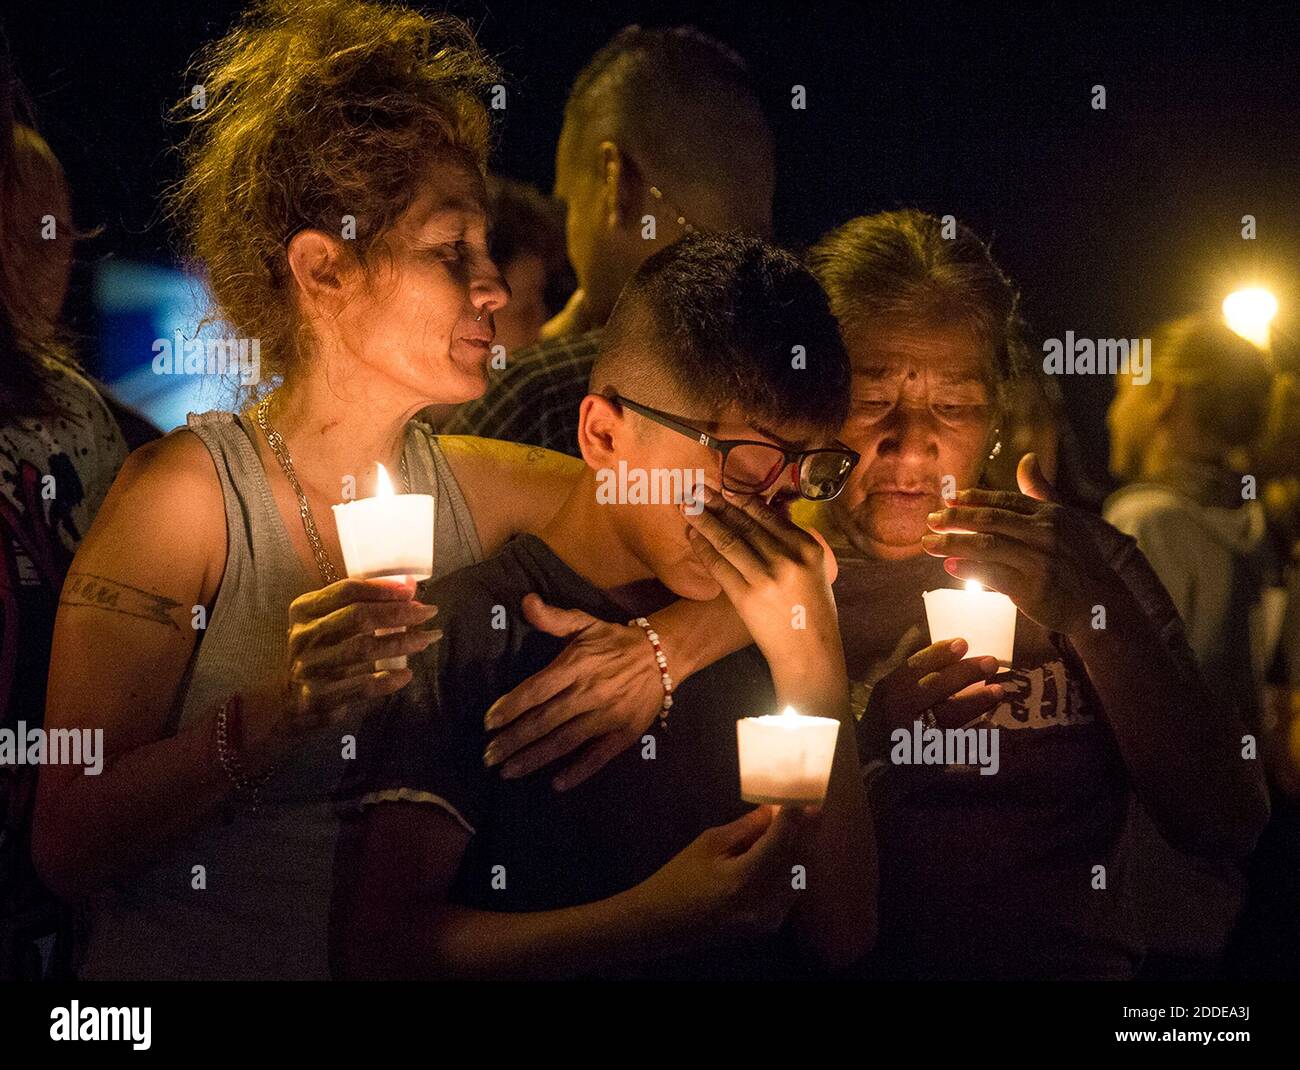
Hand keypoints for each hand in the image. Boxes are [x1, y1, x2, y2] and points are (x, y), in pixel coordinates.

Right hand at [244, 577, 439, 768]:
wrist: (287, 700)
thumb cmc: (318, 652)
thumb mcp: (326, 623)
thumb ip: (361, 605)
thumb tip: (408, 587)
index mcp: (303, 610)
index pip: (346, 591)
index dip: (381, 588)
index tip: (411, 590)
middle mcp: (304, 636)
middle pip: (358, 618)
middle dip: (398, 613)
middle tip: (428, 612)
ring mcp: (310, 667)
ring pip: (364, 650)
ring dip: (402, 643)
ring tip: (427, 639)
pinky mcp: (319, 696)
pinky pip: (361, 686)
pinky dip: (388, 680)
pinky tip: (407, 674)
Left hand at [482, 594, 662, 789]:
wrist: (663, 655)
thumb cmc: (616, 641)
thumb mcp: (585, 623)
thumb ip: (553, 618)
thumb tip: (525, 601)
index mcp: (576, 665)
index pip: (536, 689)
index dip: (510, 706)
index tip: (488, 723)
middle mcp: (588, 692)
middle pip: (544, 720)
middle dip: (513, 740)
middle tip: (488, 756)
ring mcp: (607, 715)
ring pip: (565, 741)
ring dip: (534, 758)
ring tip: (508, 772)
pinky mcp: (624, 733)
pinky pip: (598, 756)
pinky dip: (578, 771)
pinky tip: (557, 784)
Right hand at [637, 806, 814, 945]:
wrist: (661, 924)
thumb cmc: (678, 879)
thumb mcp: (708, 844)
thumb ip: (746, 827)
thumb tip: (774, 809)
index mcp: (743, 879)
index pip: (782, 840)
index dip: (796, 816)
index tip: (805, 795)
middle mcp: (762, 902)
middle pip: (798, 859)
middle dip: (807, 831)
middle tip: (813, 806)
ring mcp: (768, 919)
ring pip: (801, 877)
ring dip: (804, 849)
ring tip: (805, 825)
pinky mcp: (768, 926)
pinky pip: (791, 892)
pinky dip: (795, 869)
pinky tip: (791, 851)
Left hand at [681, 485, 837, 666]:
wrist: (810, 652)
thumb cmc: (813, 611)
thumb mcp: (816, 570)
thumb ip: (794, 545)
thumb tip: (766, 515)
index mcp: (807, 547)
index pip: (768, 516)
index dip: (742, 499)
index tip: (725, 488)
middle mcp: (788, 558)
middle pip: (745, 524)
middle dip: (718, 504)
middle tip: (697, 489)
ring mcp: (766, 577)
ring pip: (728, 540)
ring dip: (704, 520)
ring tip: (687, 505)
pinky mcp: (747, 596)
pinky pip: (719, 565)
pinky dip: (703, 548)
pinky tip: (692, 536)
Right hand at [863, 637, 1003, 752]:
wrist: (873, 762)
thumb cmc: (886, 719)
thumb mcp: (889, 693)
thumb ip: (914, 677)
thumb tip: (953, 654)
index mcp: (890, 691)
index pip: (916, 666)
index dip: (940, 653)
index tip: (963, 643)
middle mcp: (900, 711)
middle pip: (936, 686)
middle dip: (966, 672)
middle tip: (991, 662)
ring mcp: (914, 735)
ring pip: (950, 714)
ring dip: (977, 701)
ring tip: (998, 690)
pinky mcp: (928, 757)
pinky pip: (958, 742)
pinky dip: (975, 734)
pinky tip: (990, 725)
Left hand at [921, 453, 1124, 636]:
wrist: (1098, 601)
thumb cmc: (1076, 559)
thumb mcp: (1064, 520)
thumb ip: (1040, 491)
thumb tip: (1027, 458)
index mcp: (1050, 514)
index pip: (1004, 501)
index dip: (973, 499)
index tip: (948, 500)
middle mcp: (1045, 533)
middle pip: (990, 520)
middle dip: (955, 519)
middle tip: (931, 519)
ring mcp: (1039, 560)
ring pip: (986, 546)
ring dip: (952, 543)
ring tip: (928, 543)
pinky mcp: (1032, 587)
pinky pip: (993, 574)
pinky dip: (969, 568)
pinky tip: (949, 565)